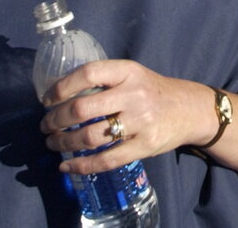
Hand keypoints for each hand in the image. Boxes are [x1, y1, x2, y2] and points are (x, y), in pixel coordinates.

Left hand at [40, 60, 214, 173]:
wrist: (191, 110)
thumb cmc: (153, 91)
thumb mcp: (133, 75)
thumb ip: (105, 81)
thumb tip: (61, 94)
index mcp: (128, 71)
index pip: (88, 74)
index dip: (62, 87)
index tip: (47, 100)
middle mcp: (133, 94)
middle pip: (82, 109)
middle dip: (56, 120)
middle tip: (46, 126)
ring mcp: (140, 122)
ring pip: (89, 137)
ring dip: (63, 143)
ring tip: (53, 143)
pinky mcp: (143, 146)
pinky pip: (106, 160)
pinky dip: (81, 165)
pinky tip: (67, 166)